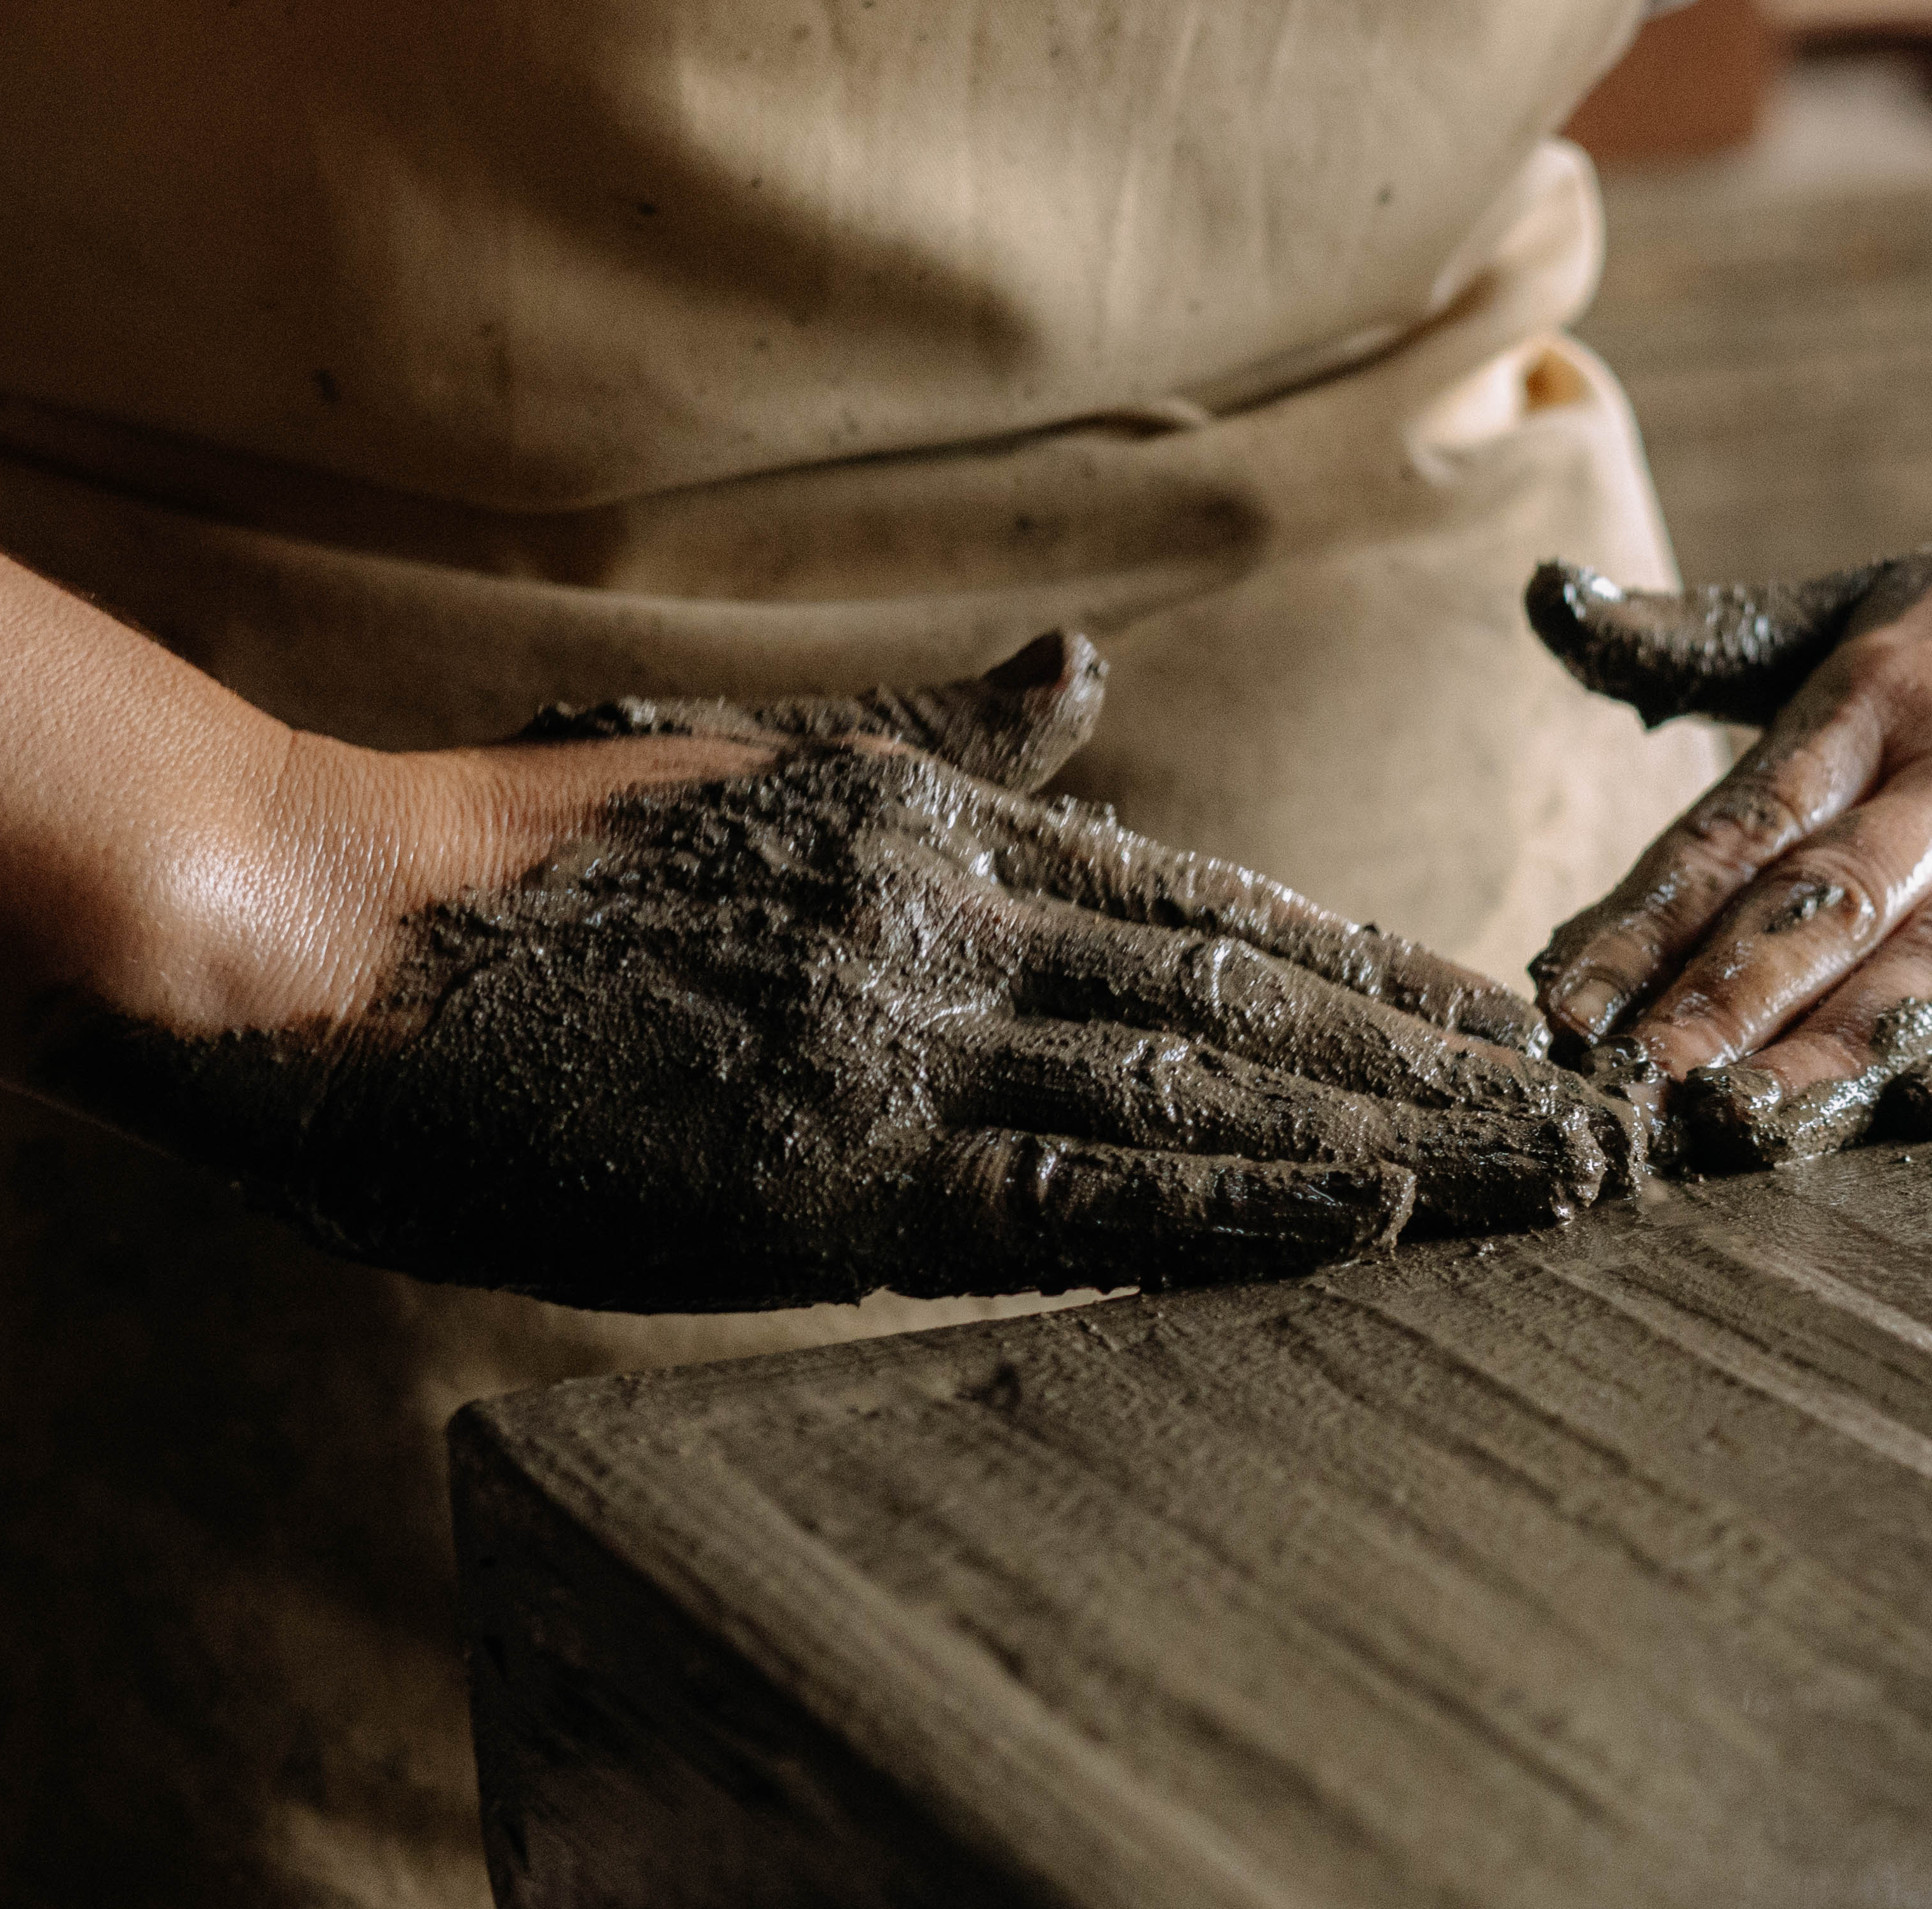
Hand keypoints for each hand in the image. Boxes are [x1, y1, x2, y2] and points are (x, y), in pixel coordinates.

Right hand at [35, 636, 1634, 1310]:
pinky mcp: (833, 1175)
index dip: (1385, 974)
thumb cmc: (535, 871)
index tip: (1519, 1023)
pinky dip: (1241, 1206)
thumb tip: (1073, 674)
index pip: (1220, 916)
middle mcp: (954, 929)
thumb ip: (947, 744)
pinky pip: (1079, 1195)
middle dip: (1446, 1066)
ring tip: (1554, 1181)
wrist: (324, 942)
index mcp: (943, 843)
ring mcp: (901, 1050)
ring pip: (1208, 1098)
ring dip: (1399, 1142)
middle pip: (1257, 1006)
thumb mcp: (765, 771)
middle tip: (1607, 1118)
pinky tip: (1376, 1211)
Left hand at [1522, 490, 1931, 1172]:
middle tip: (1634, 1095)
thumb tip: (1551, 612)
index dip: (1646, 926)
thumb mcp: (1897, 594)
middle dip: (1723, 1005)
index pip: (1737, 828)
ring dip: (1846, 1045)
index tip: (1562, 1013)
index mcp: (1889, 689)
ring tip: (1750, 1122)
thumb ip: (1724, 639)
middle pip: (1829, 900)